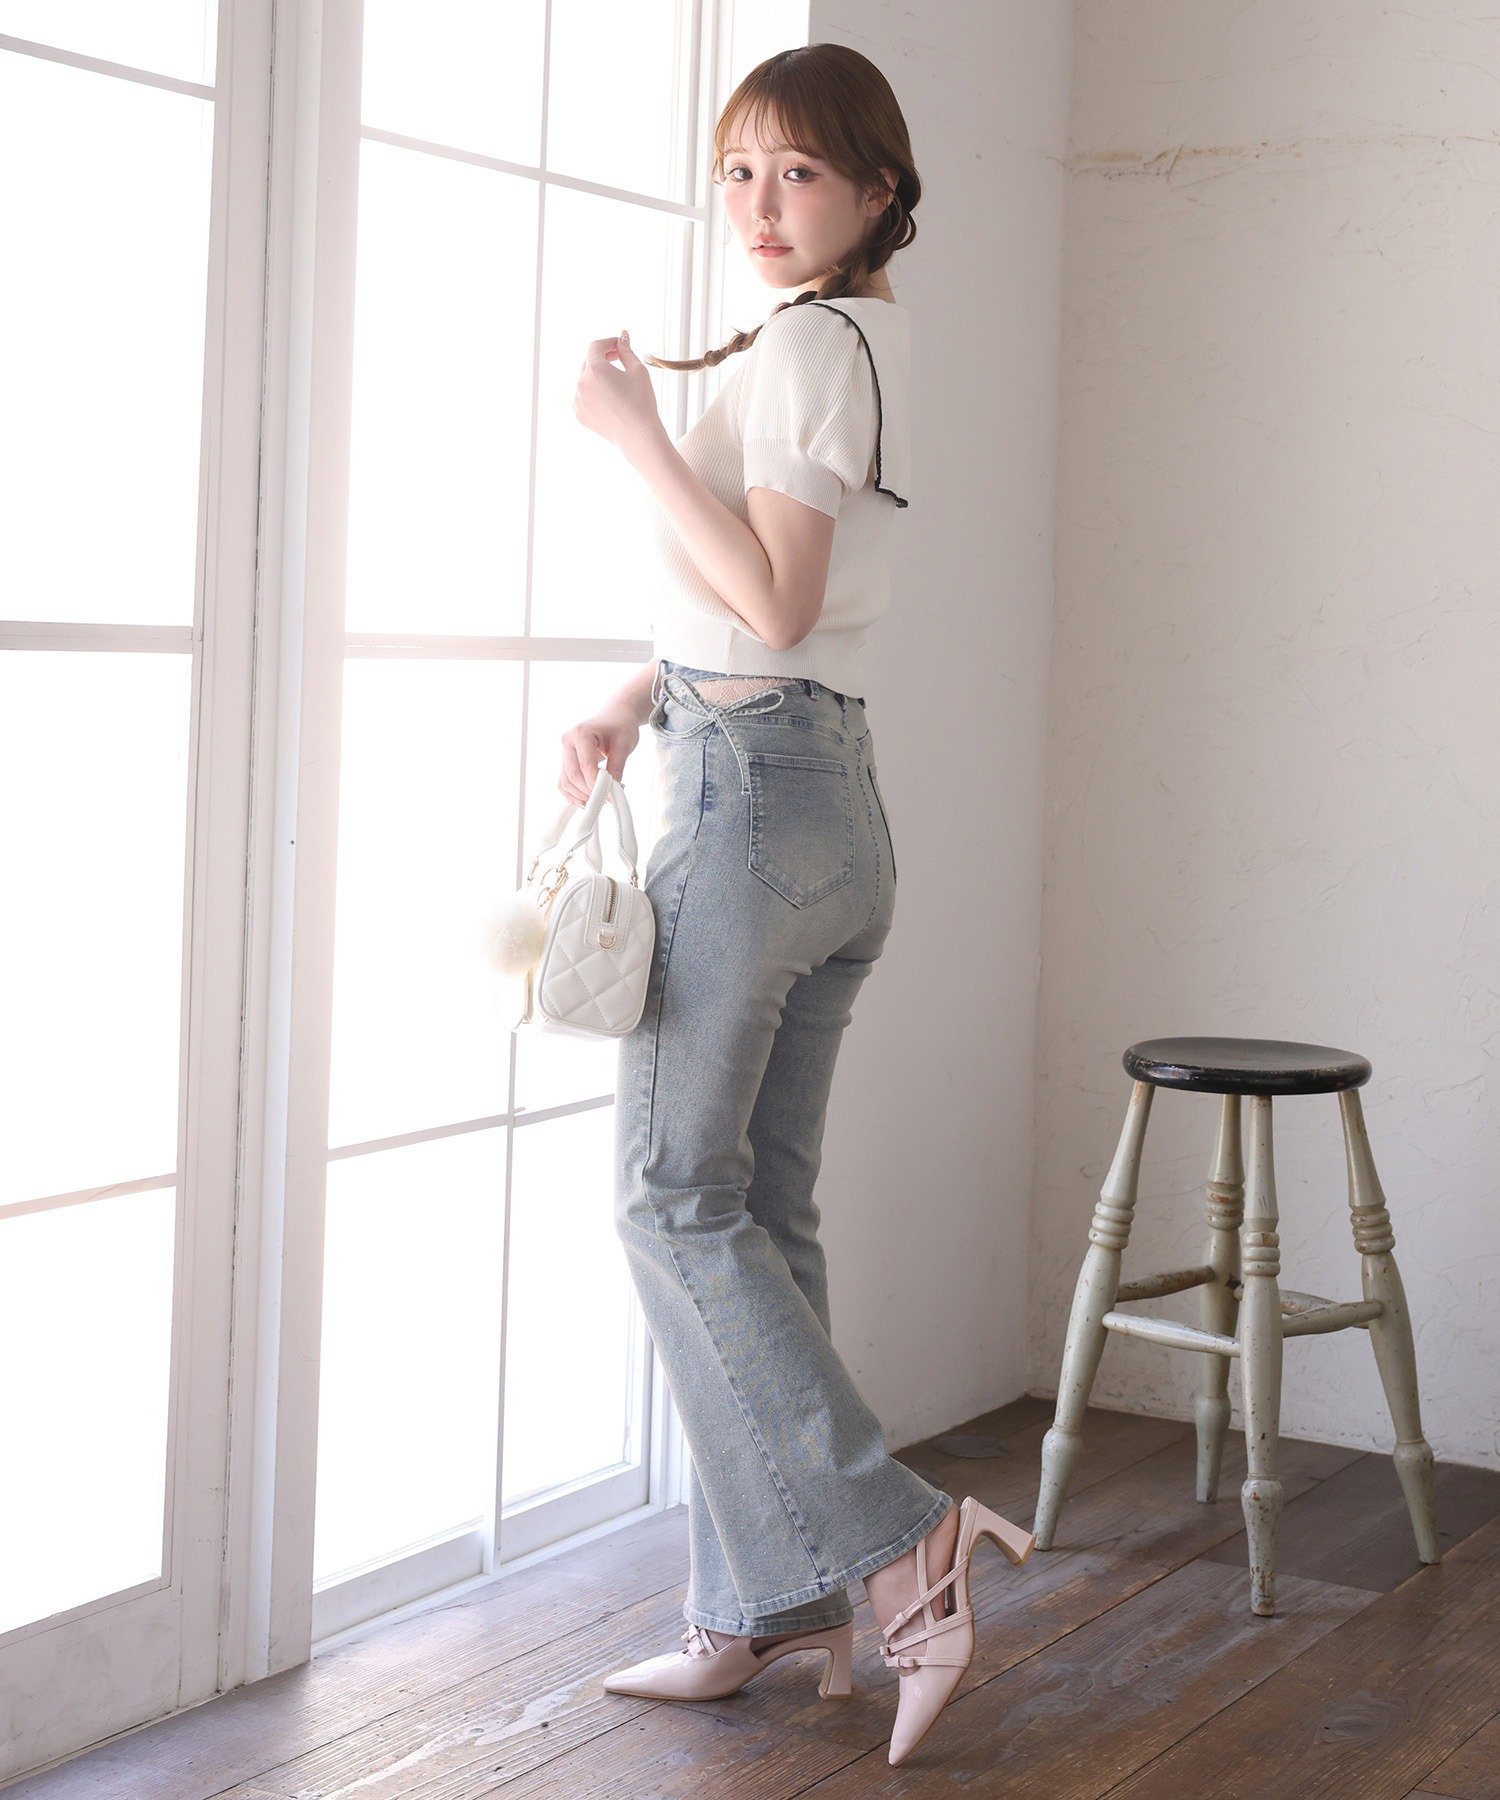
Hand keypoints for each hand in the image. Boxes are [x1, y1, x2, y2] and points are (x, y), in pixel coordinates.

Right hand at [559, 700, 641, 805]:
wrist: (616, 715)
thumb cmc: (621, 726)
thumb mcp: (624, 745)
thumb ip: (617, 768)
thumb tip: (613, 791)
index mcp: (581, 733)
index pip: (586, 766)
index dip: (597, 785)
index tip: (610, 797)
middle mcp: (568, 741)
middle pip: (573, 776)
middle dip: (589, 792)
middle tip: (607, 800)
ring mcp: (564, 751)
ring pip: (566, 781)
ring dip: (581, 795)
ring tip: (601, 800)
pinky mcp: (566, 760)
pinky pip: (564, 781)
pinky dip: (573, 794)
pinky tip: (587, 800)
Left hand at [572, 329, 661, 456]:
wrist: (639, 436)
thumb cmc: (641, 402)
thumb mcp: (638, 370)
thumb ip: (626, 350)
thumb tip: (622, 336)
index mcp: (595, 369)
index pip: (595, 346)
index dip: (609, 342)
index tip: (620, 345)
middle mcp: (581, 383)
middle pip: (588, 361)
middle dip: (603, 357)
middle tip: (619, 358)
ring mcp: (578, 400)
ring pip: (585, 379)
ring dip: (598, 375)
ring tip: (616, 381)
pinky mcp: (579, 414)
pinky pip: (583, 396)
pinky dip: (593, 392)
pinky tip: (610, 398)